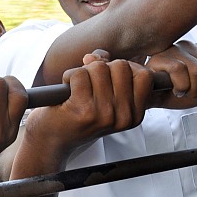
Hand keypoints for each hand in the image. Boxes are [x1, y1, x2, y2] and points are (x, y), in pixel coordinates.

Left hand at [24, 57, 154, 159]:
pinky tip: (67, 90)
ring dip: (84, 72)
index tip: (111, 78)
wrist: (52, 140)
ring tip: (78, 88)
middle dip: (103, 68)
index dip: (126, 69)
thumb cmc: (79, 116)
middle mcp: (124, 117)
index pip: (145, 76)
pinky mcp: (83, 110)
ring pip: (100, 68)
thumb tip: (98, 56)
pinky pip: (80, 74)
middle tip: (91, 84)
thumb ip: (110, 72)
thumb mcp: (106, 97)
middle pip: (122, 66)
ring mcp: (105, 114)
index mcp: (135, 115)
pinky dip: (69, 76)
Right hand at [143, 41, 196, 109]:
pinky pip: (180, 71)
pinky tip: (175, 90)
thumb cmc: (172, 93)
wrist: (149, 97)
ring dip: (193, 89)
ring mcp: (177, 50)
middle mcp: (193, 47)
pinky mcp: (162, 56)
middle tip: (195, 93)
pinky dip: (180, 86)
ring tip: (184, 92)